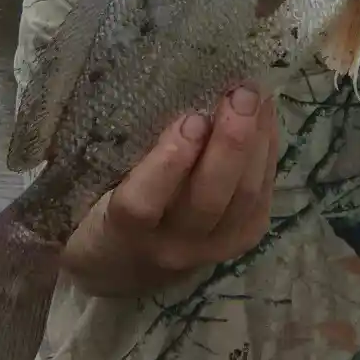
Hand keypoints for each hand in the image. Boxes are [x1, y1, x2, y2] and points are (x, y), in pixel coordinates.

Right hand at [61, 84, 279, 296]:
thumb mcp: (93, 186)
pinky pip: (261, 197)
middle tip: (238, 94)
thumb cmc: (101, 207)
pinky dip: (267, 153)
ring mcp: (211, 249)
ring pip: (243, 198)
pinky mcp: (241, 241)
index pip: (142, 203)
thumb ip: (117, 152)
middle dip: (230, 143)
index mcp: (121, 231)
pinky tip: (266, 118)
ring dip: (256, 143)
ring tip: (257, 96)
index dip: (169, 162)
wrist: (129, 268)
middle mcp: (170, 246)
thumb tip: (167, 91)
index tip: (189, 118)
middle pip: (208, 199)